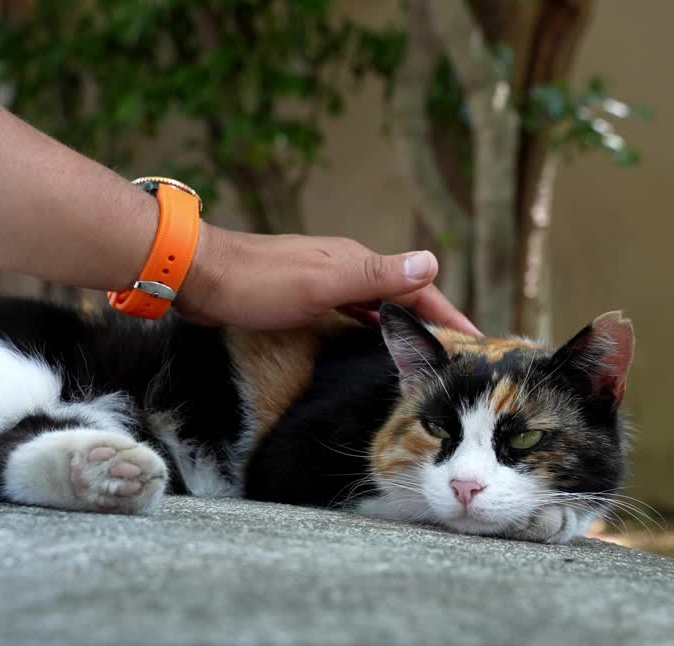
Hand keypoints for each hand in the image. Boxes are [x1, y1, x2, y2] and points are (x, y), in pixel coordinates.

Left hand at [175, 223, 478, 334]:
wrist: (198, 275)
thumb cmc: (257, 282)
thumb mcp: (322, 282)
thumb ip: (376, 276)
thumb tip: (431, 261)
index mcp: (356, 261)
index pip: (417, 287)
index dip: (447, 314)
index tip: (475, 341)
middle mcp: (345, 267)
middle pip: (400, 295)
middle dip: (429, 321)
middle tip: (454, 355)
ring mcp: (322, 280)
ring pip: (375, 305)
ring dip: (400, 325)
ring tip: (421, 354)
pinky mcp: (301, 296)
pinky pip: (350, 313)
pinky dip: (369, 327)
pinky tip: (367, 343)